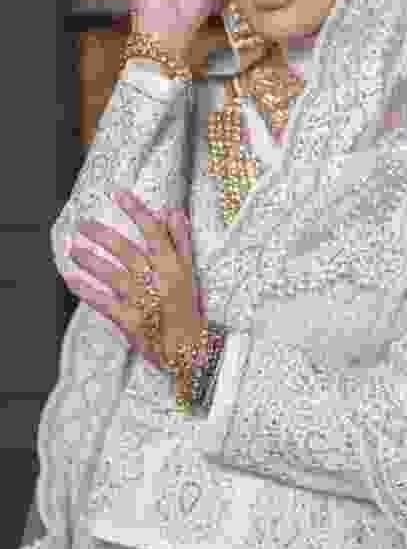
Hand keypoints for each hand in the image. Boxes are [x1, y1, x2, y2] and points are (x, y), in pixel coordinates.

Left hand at [63, 191, 207, 367]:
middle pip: (128, 251)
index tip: (119, 195)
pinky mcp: (131, 321)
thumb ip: (180, 241)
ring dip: (91, 261)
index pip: (155, 232)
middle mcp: (159, 280)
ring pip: (114, 274)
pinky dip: (87, 292)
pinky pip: (105, 303)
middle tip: (84, 225)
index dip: (137, 212)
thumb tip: (172, 212)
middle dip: (103, 236)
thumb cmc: (190, 310)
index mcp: (175, 266)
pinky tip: (72, 280)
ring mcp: (144, 301)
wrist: (189, 352)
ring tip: (74, 250)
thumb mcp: (191, 272)